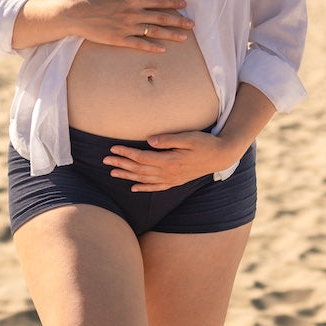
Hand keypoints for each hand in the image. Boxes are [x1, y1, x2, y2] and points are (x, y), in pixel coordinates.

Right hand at [70, 0, 194, 52]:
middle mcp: (132, 13)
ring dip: (171, 34)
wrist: (78, 13)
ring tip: (184, 38)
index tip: (184, 5)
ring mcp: (127, 27)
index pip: (158, 1)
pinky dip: (152, 47)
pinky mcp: (119, 39)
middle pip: (161, 17)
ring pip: (154, 31)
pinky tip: (163, 50)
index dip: (173, 3)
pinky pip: (139, 44)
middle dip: (178, 21)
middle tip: (192, 24)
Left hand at [103, 130, 242, 191]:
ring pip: (144, 179)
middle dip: (121, 165)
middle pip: (139, 170)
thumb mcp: (188, 137)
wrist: (221, 156)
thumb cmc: (205, 143)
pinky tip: (134, 188)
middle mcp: (168, 173)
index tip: (113, 148)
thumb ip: (168, 139)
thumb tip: (149, 140)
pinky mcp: (176, 181)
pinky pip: (156, 187)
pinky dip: (144, 188)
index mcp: (169, 160)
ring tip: (113, 173)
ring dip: (128, 176)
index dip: (126, 153)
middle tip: (105, 160)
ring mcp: (172, 179)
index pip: (142, 158)